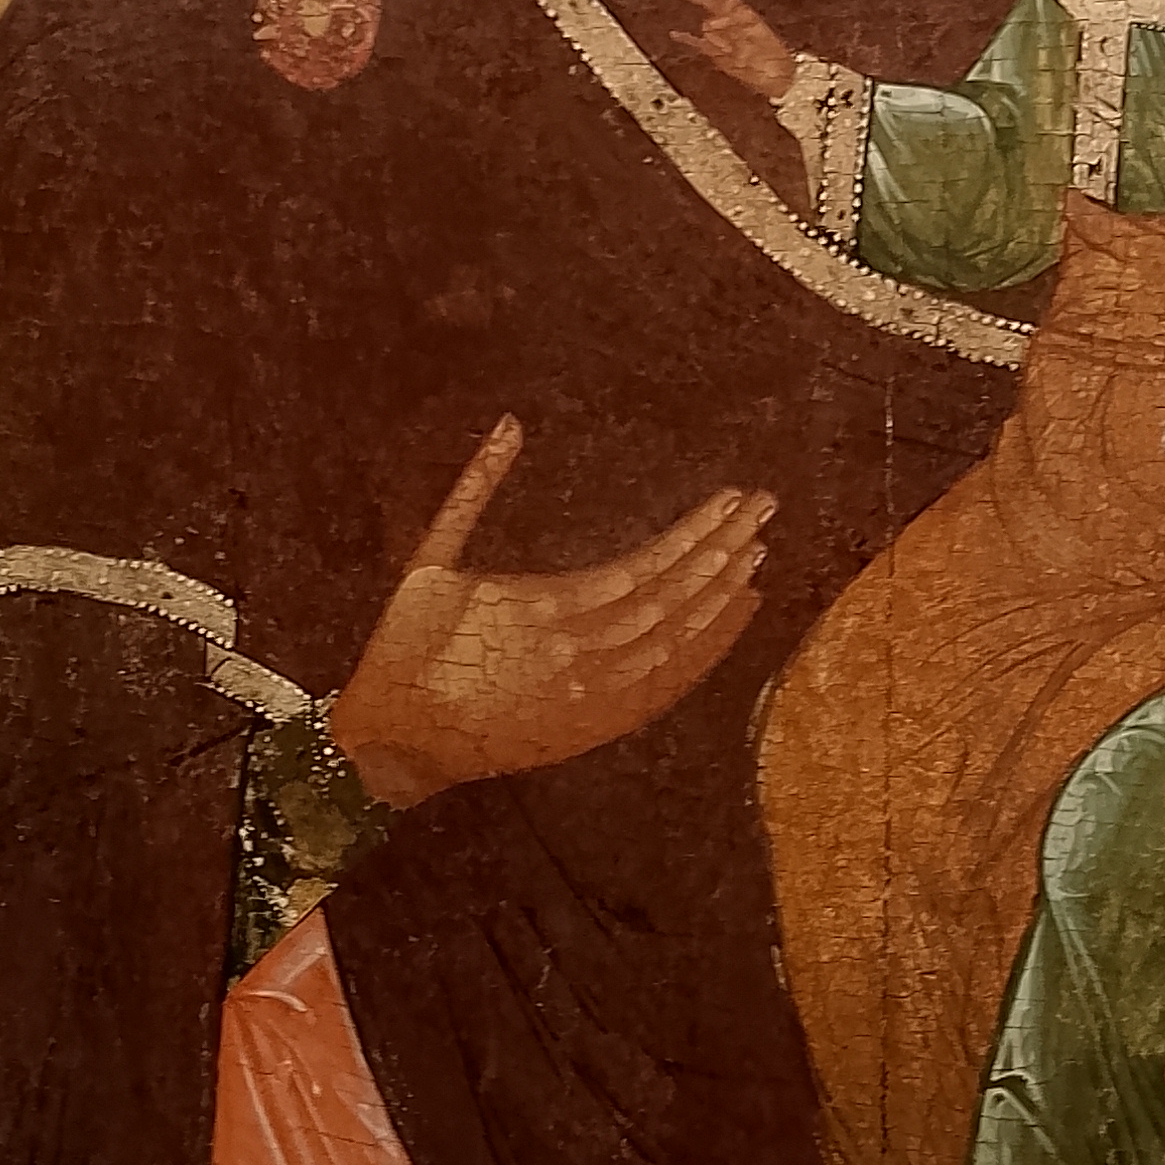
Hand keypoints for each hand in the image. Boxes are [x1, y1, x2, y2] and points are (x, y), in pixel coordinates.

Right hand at [330, 418, 772, 806]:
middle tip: (766, 509)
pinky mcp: (594, 726)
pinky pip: (665, 688)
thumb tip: (509, 421)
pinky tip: (732, 620)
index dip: (694, 533)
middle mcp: (579, 656)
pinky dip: (704, 653)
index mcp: (544, 609)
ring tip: (758, 557)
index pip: (645, 567)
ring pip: (676, 644)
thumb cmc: (408, 646)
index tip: (731, 498)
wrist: (397, 742)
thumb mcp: (429, 561)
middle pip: (673, 600)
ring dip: (721, 600)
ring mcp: (592, 697)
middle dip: (725, 551)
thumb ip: (474, 489)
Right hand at [658, 0, 797, 105]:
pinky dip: (687, 38)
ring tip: (715, 37)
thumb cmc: (772, 55)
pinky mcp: (718, 52)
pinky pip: (698, 43)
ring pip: (705, 25)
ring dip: (706, 29)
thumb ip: (727, 27)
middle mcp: (730, 19)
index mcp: (740, 10)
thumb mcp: (752, 38)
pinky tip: (675, 34)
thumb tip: (706, 24)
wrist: (778, 77)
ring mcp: (723, 35)